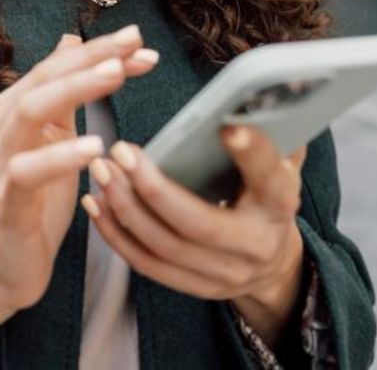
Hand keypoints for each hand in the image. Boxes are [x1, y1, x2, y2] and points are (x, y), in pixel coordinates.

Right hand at [0, 26, 158, 357]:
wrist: (6, 265)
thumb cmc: (36, 201)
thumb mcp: (54, 140)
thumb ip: (62, 94)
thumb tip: (71, 40)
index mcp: (12, 112)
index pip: (52, 68)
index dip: (94, 51)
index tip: (137, 42)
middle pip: (41, 79)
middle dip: (89, 59)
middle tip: (131, 45)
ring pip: (29, 112)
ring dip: (74, 90)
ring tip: (115, 76)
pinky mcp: (6, 201)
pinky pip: (26, 170)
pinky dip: (60, 155)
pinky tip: (94, 146)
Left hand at [82, 125, 306, 346]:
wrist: (273, 263)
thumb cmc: (263, 195)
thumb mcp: (276, 164)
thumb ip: (270, 132)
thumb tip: (258, 90)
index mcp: (280, 204)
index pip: (269, 178)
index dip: (251, 154)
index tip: (227, 126)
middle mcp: (255, 244)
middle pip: (199, 223)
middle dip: (153, 188)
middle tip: (121, 150)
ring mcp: (225, 273)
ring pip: (165, 246)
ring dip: (125, 207)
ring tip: (102, 170)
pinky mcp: (196, 287)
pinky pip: (148, 264)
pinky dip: (117, 234)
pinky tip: (96, 204)